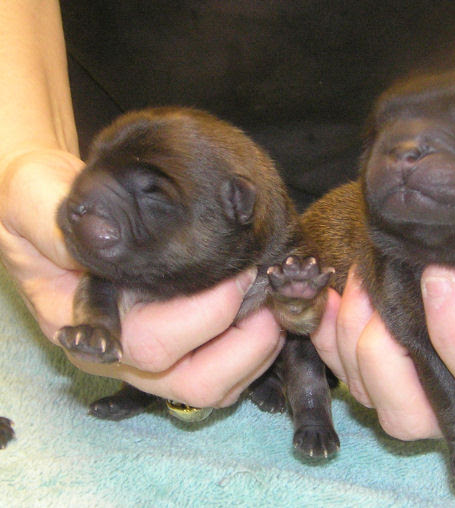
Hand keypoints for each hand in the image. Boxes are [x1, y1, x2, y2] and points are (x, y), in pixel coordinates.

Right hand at [0, 149, 282, 407]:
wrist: (54, 210)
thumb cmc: (42, 203)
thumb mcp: (32, 196)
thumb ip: (52, 217)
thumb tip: (101, 237)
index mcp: (86, 326)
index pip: (152, 344)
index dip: (208, 313)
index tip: (239, 270)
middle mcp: (122, 354)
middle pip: (197, 382)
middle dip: (250, 340)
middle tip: (270, 289)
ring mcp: (152, 359)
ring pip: (217, 387)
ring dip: (259, 351)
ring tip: (275, 300)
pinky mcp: (178, 351)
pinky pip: (226, 375)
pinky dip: (257, 350)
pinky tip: (266, 307)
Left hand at [311, 202, 454, 438]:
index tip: (440, 272)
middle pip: (424, 416)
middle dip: (393, 358)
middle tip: (382, 288)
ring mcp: (431, 380)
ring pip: (378, 400)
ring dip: (355, 345)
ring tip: (357, 284)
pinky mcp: (393, 360)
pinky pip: (346, 370)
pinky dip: (328, 338)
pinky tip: (327, 296)